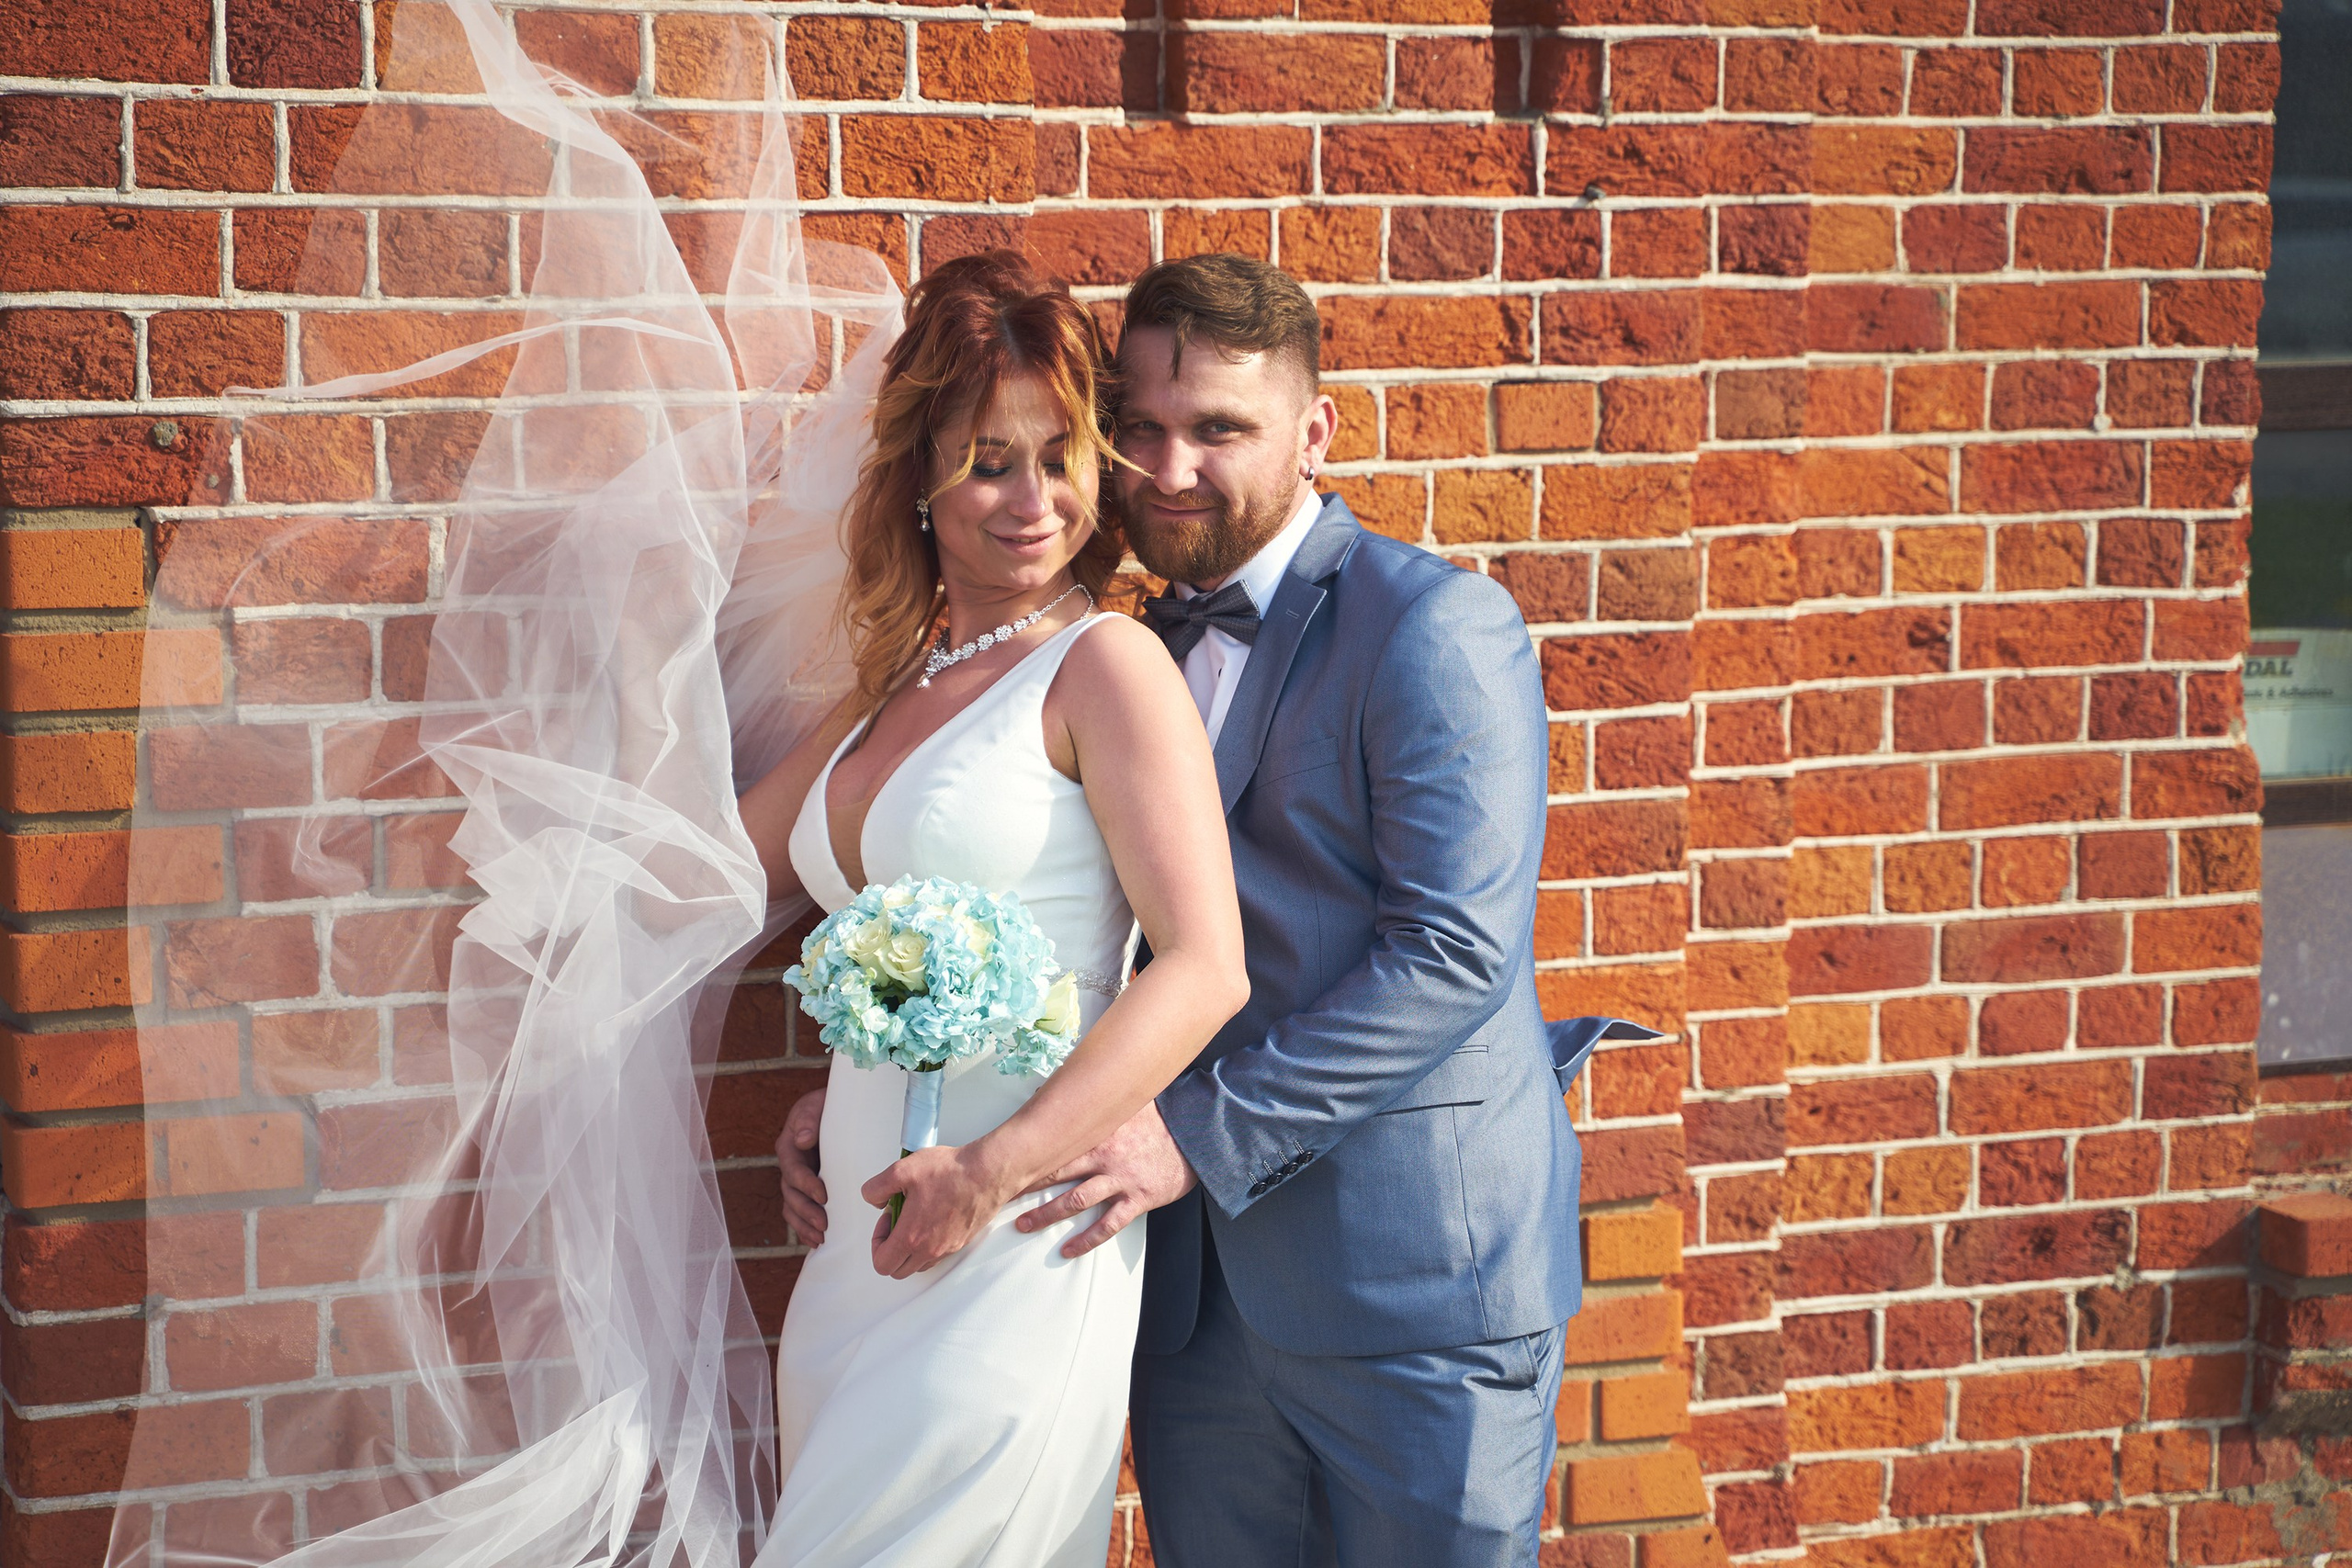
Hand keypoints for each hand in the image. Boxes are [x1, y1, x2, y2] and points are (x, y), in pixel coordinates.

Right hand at [775, 1087, 826, 1244]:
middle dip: (806, 1211)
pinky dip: (805, 1228)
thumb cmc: (829, 1105)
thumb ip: (808, 1118)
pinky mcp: (808, 1190)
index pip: (793, 1170)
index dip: (806, 1185)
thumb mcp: (816, 1104)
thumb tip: (803, 1139)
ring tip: (820, 1238)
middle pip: (790, 1194)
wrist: (840, 1109)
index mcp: (789, 1147)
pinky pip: (800, 1213)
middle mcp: (790, 1166)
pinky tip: (817, 1241)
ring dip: (804, 1225)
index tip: (823, 1195)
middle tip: (824, 1224)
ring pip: (792, 1208)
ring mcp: (798, 1180)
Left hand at [861, 1144, 1013, 1278]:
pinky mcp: (961, 1242)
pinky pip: (937, 1255)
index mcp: (912, 1237)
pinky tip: (932, 1216)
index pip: (881, 1264)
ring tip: (915, 1218)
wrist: (987, 1173)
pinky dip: (928, 1244)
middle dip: (891, 1248)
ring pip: (918, 1264)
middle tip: (897, 1221)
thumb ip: (876, 1187)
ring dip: (909, 1248)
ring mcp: (947, 1248)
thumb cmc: (952, 1172)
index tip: (886, 1220)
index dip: (876, 1243)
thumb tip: (872, 1199)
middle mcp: (930, 1249)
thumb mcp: (902, 1170)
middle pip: (898, 1270)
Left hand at [1014, 1101, 1195, 1259]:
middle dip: (1027, 1187)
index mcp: (1097, 1133)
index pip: (1054, 1146)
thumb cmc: (1161, 1118)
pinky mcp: (1137, 1199)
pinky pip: (1107, 1224)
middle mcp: (1103, 1157)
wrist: (1197, 1134)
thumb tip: (1054, 1088)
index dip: (1027, 1156)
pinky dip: (1086, 1240)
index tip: (1004, 1164)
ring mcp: (1120, 1180)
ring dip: (1046, 1215)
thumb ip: (1093, 1100)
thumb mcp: (1126, 1103)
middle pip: (1056, 1174)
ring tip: (1023, 1225)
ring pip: (1075, 1201)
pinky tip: (1068, 1250)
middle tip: (1000, 1197)